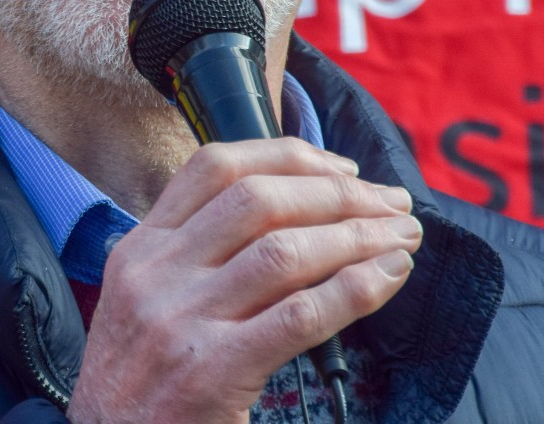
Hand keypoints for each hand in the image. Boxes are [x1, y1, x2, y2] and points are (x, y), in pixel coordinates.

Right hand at [64, 138, 420, 423]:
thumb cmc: (140, 385)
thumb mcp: (143, 303)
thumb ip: (197, 257)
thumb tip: (296, 215)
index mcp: (140, 248)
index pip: (216, 167)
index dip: (289, 157)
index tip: (343, 170)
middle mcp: (156, 274)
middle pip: (260, 200)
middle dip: (339, 195)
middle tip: (392, 205)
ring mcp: (180, 321)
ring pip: (285, 251)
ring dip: (359, 237)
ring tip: (402, 240)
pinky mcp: (210, 373)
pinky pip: (299, 316)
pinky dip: (355, 289)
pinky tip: (388, 278)